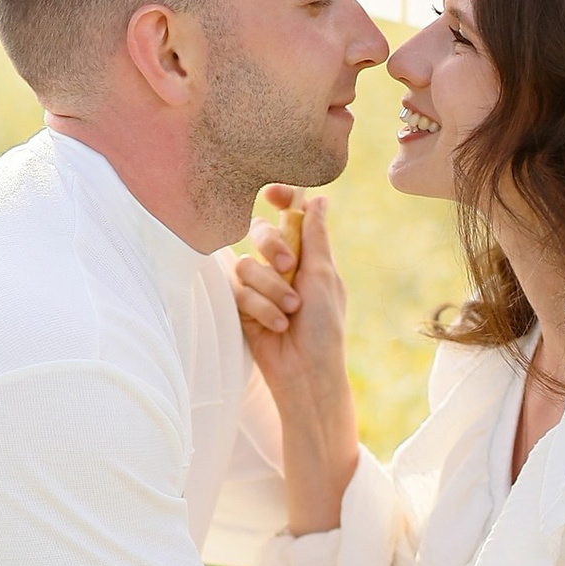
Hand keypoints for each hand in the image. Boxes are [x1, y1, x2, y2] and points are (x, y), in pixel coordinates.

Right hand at [231, 189, 356, 529]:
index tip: (273, 193)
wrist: (306, 372)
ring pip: (247, 264)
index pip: (288, 215)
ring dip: (272, 288)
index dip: (281, 198)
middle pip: (261, 232)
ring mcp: (259, 286)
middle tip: (291, 266)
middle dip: (274, 247)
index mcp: (306, 254)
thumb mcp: (325, 276)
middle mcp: (280, 266)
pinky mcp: (241, 306)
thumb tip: (318, 199)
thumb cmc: (325, 328)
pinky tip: (277, 326)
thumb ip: (316, 237)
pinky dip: (261, 308)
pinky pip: (239, 291)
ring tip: (291, 312)